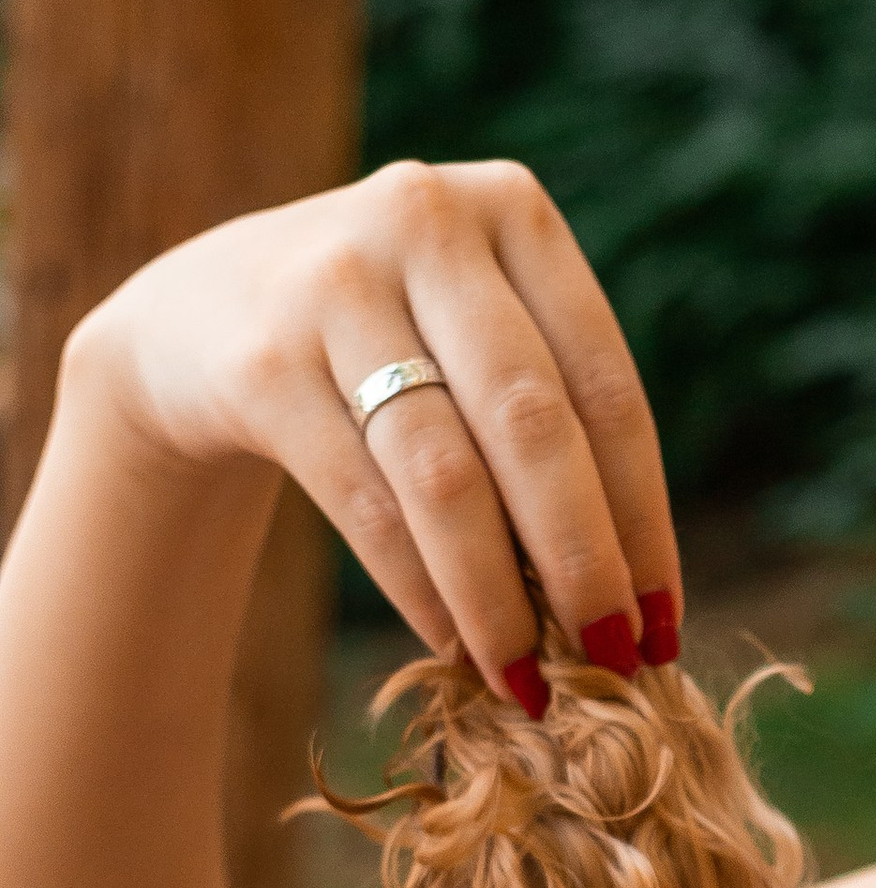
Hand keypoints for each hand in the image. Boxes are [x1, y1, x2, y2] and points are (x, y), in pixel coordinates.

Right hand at [59, 156, 680, 710]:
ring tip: (528, 677)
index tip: (663, 624)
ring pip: (445, 473)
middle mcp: (426, 221)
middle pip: (532, 426)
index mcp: (513, 210)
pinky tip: (451, 643)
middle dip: (582, 562)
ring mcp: (333, 281)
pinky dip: (418, 587)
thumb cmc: (386, 344)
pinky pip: (365, 500)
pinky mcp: (261, 358)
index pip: (606, 388)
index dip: (642, 519)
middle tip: (610, 664)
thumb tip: (635, 601)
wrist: (202, 316)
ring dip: (496, 595)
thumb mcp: (476, 332)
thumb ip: (551, 420)